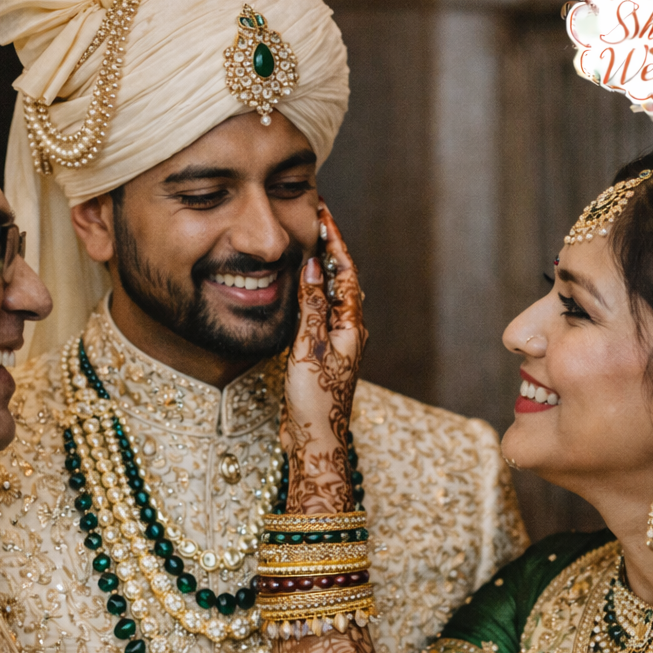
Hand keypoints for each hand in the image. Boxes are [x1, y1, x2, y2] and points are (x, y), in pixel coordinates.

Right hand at [281, 201, 367, 513]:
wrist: (316, 439)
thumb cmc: (315, 400)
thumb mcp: (309, 349)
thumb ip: (311, 307)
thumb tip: (313, 267)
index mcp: (352, 327)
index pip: (346, 273)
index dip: (334, 241)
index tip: (323, 213)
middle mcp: (350, 331)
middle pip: (342, 280)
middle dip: (329, 249)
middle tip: (314, 220)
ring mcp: (338, 343)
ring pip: (331, 295)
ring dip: (322, 269)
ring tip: (307, 243)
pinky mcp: (323, 355)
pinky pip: (320, 312)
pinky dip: (312, 292)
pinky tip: (300, 288)